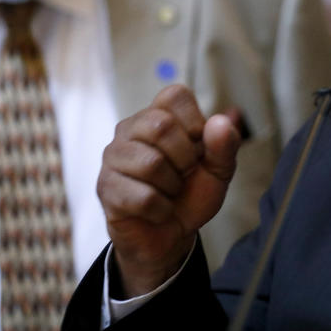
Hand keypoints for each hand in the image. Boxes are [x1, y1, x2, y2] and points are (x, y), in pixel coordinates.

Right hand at [97, 85, 240, 296]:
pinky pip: (143, 197)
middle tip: (185, 173)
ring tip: (170, 191)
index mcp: (158, 114)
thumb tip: (219, 121)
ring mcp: (113, 156)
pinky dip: (162, 209)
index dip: (196, 122)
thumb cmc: (192, 193)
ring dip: (173, 186)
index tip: (198, 146)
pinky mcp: (105, 187)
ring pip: (151, 163)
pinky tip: (158, 210)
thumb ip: (225, 145)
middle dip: (186, 158)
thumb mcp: (220, 169)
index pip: (175, 95)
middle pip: (161, 125)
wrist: (171, 235)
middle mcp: (130, 129)